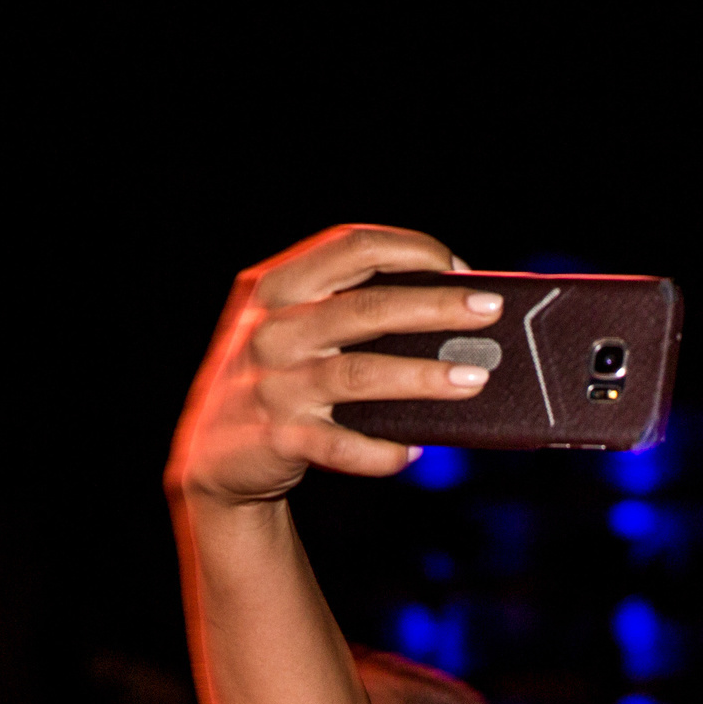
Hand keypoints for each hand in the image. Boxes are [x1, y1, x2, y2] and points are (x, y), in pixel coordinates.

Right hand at [165, 224, 503, 507]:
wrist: (212, 456)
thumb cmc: (274, 378)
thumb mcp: (287, 326)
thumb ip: (342, 305)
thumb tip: (446, 305)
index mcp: (275, 286)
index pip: (351, 247)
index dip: (412, 250)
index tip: (458, 267)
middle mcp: (272, 330)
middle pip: (367, 308)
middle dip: (436, 306)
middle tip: (490, 310)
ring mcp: (273, 385)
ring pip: (360, 375)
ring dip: (423, 376)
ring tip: (474, 378)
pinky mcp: (279, 439)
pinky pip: (342, 446)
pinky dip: (382, 452)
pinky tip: (415, 452)